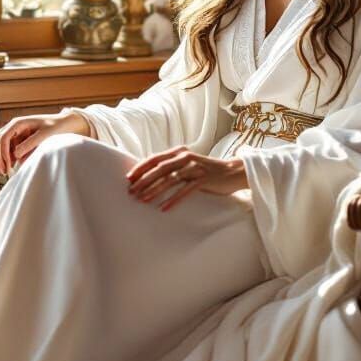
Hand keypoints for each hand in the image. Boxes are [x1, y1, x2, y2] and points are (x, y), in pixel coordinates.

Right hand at [0, 109, 91, 174]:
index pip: (3, 137)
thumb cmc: (55, 127)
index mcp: (18, 123)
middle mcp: (14, 127)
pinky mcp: (18, 139)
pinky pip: (7, 148)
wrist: (63, 124)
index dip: (2, 152)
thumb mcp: (44, 135)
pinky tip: (10, 165)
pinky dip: (5, 156)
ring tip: (3, 170)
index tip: (6, 165)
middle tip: (3, 171)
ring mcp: (15, 133)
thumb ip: (30, 144)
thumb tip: (15, 154)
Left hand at [125, 147, 247, 211]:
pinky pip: (185, 190)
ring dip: (155, 190)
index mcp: (179, 152)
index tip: (128, 178)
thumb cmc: (206, 171)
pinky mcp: (203, 179)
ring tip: (143, 200)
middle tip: (131, 192)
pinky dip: (173, 199)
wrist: (232, 172)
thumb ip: (172, 166)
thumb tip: (150, 175)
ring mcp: (195, 167)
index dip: (140, 168)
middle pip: (160, 168)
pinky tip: (164, 208)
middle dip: (143, 180)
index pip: (155, 159)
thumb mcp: (187, 165)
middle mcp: (185, 157)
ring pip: (170, 179)